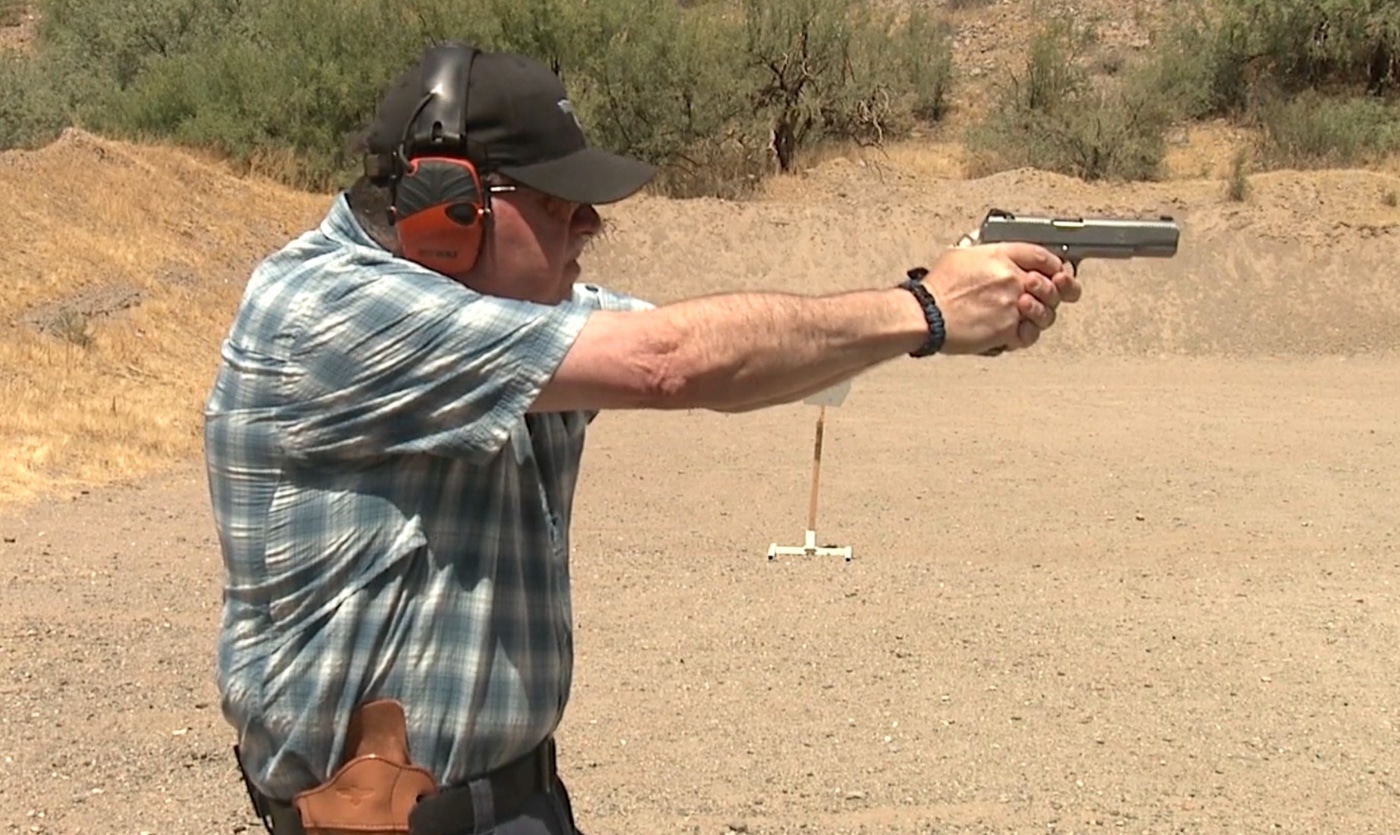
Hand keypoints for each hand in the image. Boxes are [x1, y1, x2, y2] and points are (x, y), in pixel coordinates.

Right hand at [949, 228, 1081, 353]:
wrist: (927, 315)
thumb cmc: (937, 288)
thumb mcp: (959, 255)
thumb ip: (984, 253)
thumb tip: (990, 256)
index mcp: (1001, 256)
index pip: (1043, 255)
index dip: (1054, 265)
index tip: (1056, 272)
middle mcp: (1011, 278)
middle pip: (1052, 285)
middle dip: (1052, 292)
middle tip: (1045, 296)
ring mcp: (1013, 305)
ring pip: (1046, 312)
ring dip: (1039, 315)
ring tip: (1024, 315)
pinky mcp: (1008, 329)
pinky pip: (1030, 335)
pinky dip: (1025, 335)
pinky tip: (1017, 330)